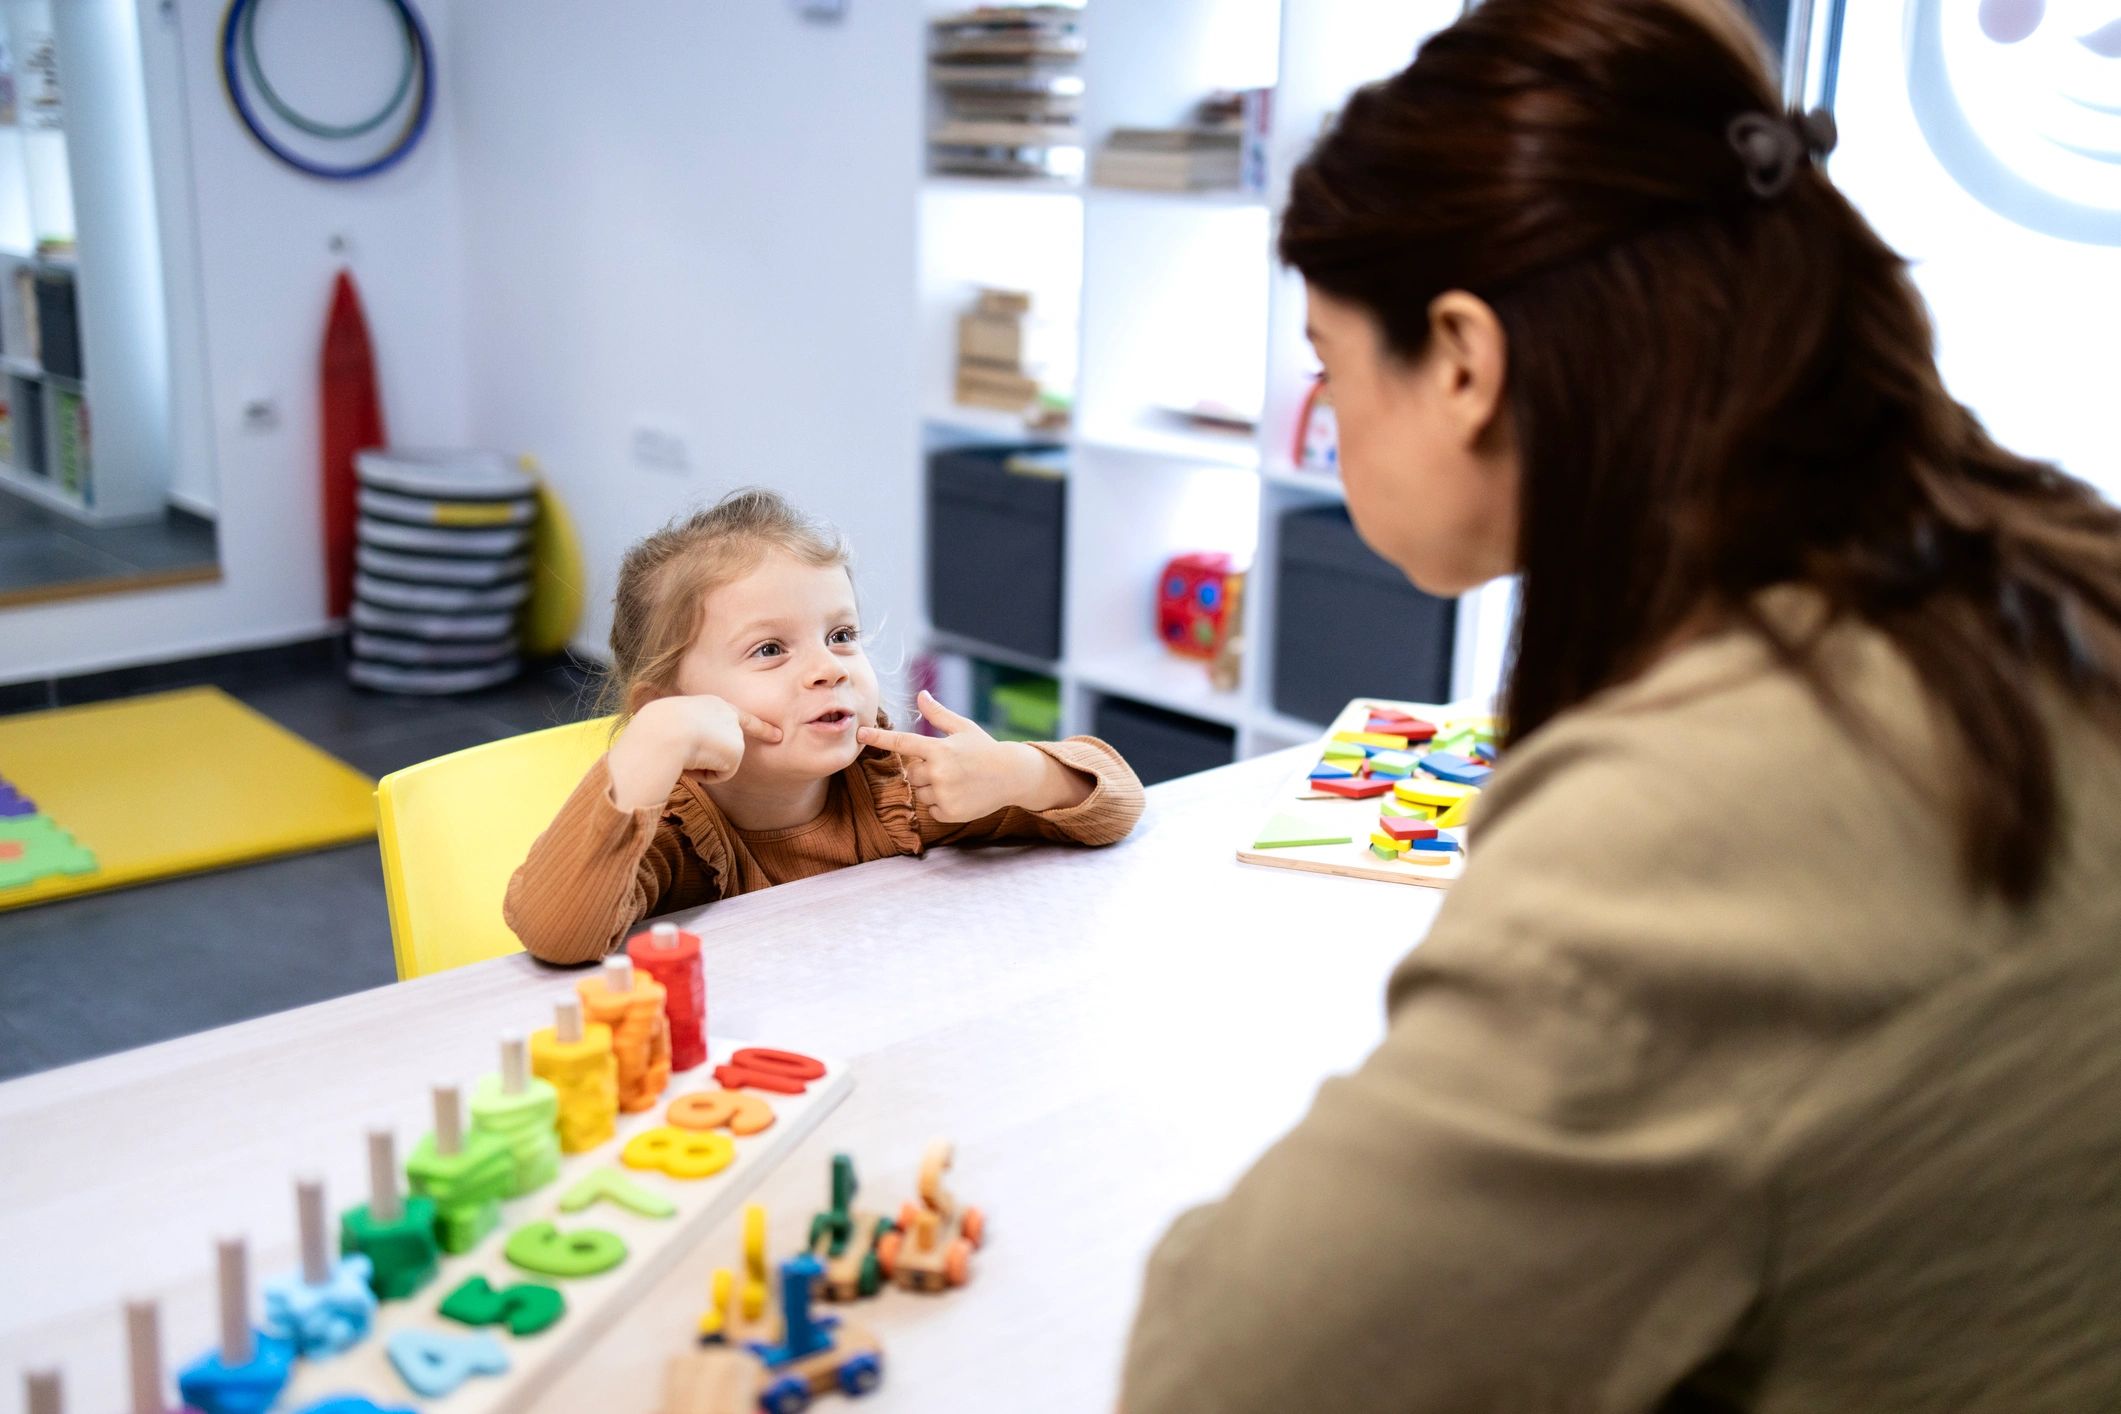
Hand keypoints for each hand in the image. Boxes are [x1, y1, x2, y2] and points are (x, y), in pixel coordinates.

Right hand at [608, 694, 782, 809]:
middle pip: (726, 748)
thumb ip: (683, 736)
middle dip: (712, 759)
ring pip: (721, 763)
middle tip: (687, 753)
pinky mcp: (737, 749)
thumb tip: (675, 758)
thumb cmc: (655, 730)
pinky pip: (721, 774)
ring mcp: (735, 731)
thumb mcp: (668, 726)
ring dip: (702, 766)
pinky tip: (696, 760)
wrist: (663, 731)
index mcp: (709, 704)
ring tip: (687, 752)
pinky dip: (707, 774)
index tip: (777, 735)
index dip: (760, 728)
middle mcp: (727, 713)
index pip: (737, 718)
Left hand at [857, 691, 1056, 822]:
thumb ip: (938, 715)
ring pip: (921, 792)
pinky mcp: (950, 812)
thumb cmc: (984, 749)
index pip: (903, 742)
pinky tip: (961, 795)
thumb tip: (921, 695)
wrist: (1012, 776)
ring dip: (934, 788)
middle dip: (924, 771)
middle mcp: (939, 771)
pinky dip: (943, 804)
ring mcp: (944, 793)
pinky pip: (932, 809)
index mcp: (939, 748)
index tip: (860, 734)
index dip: (879, 738)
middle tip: (949, 767)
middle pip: (911, 774)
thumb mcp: (963, 728)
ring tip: (958, 781)